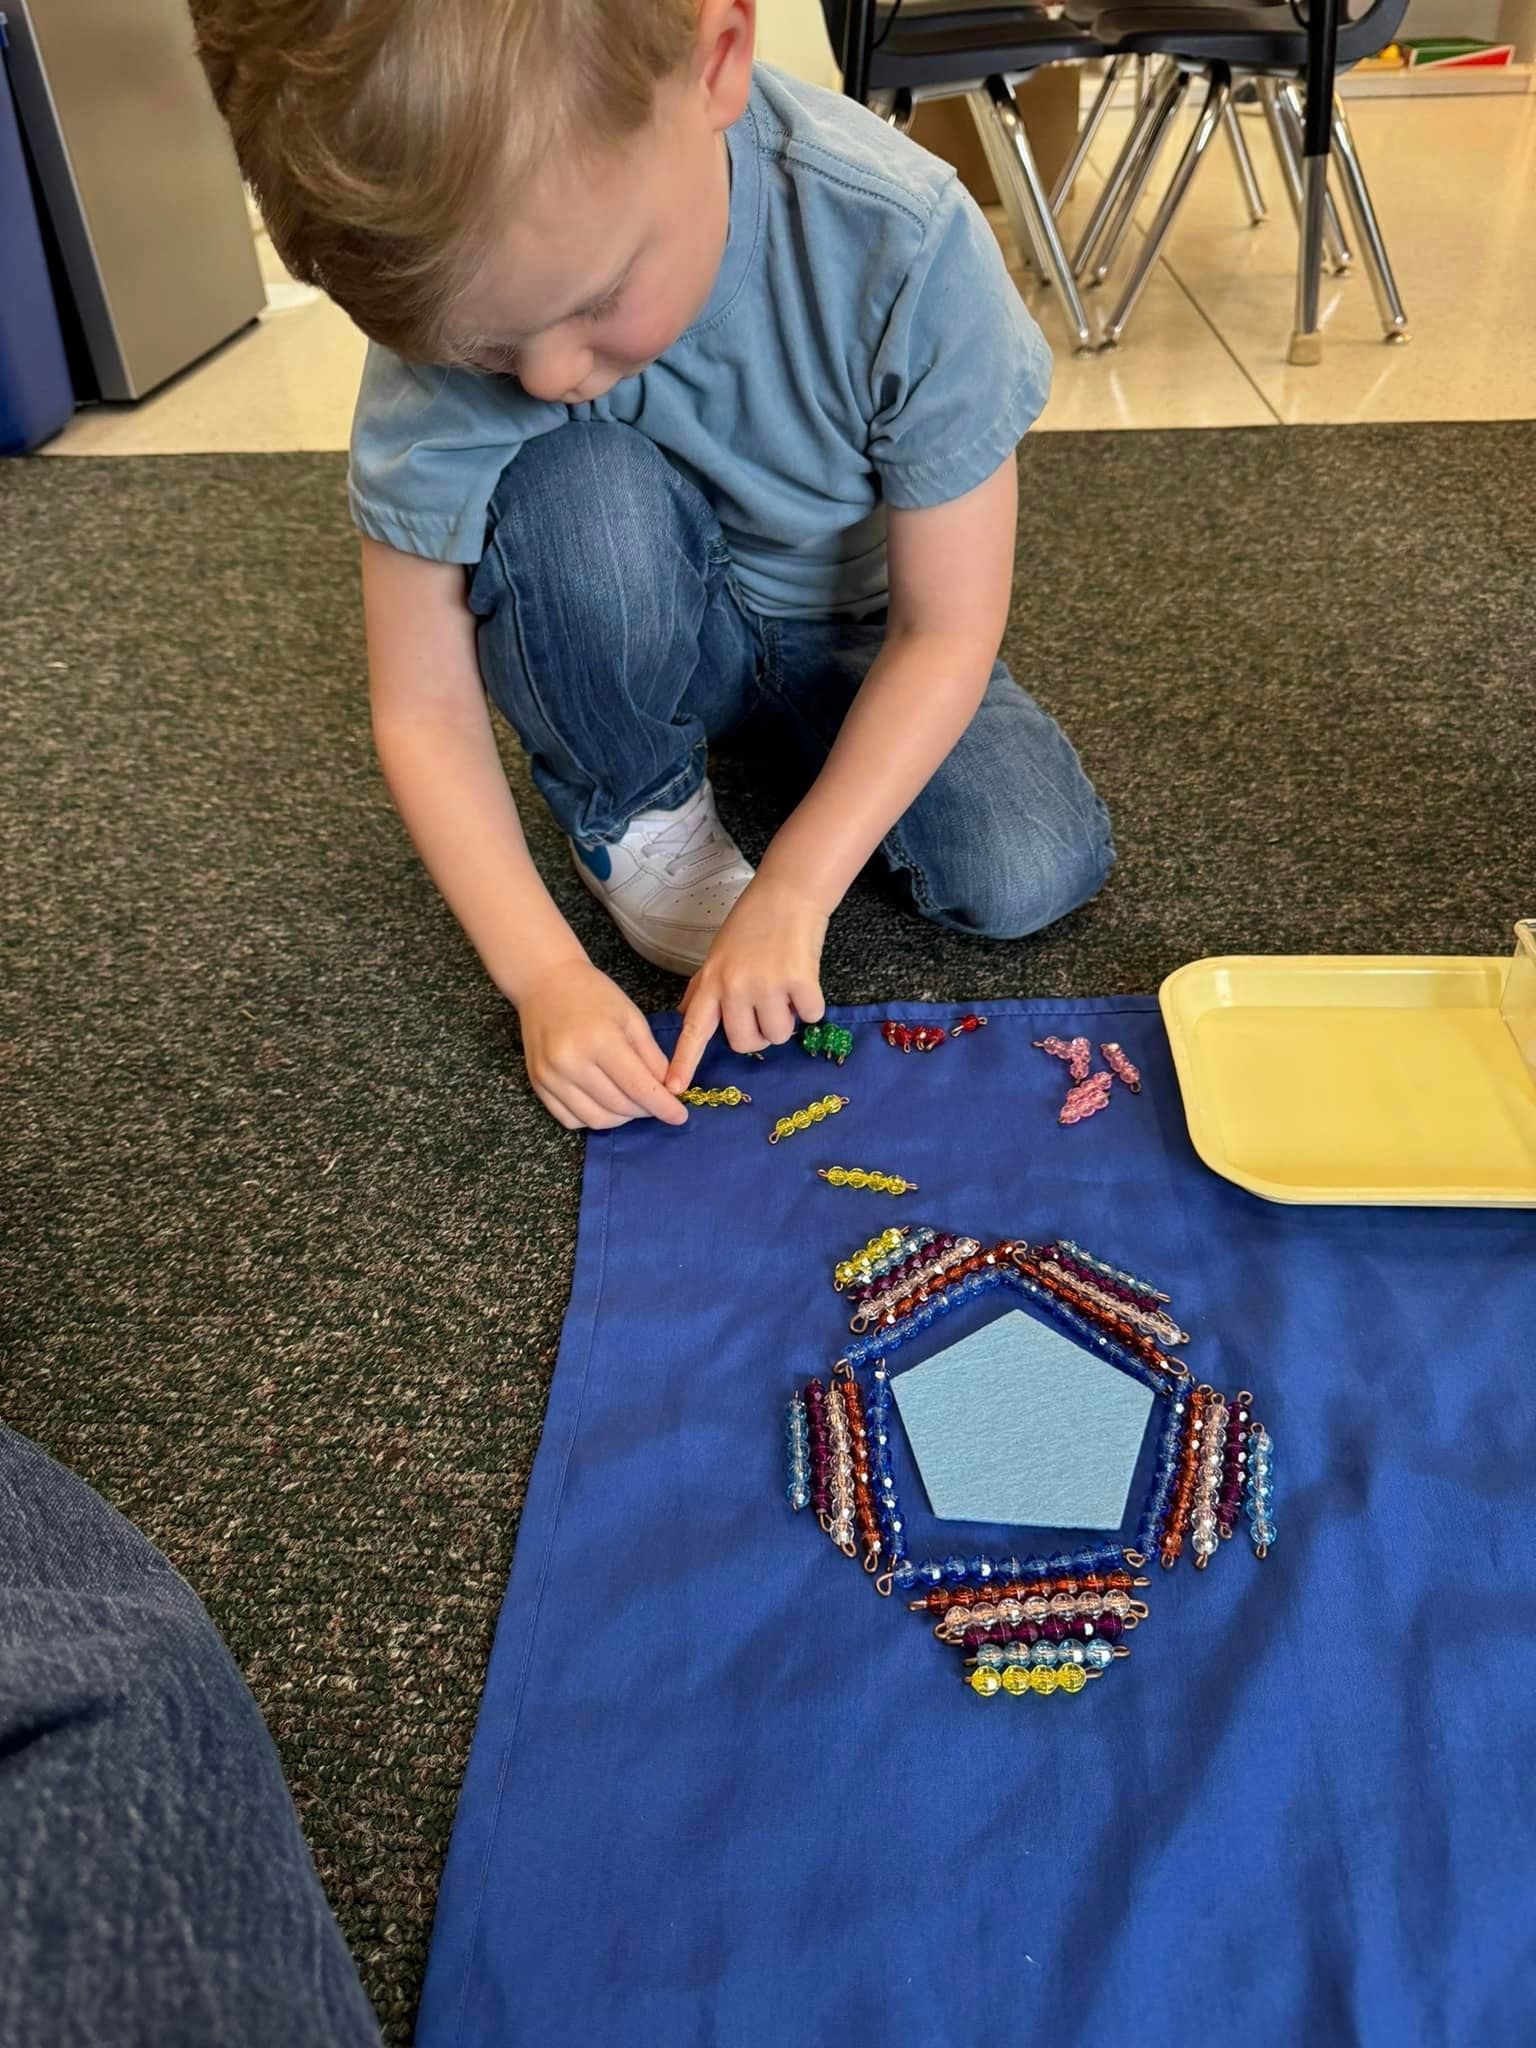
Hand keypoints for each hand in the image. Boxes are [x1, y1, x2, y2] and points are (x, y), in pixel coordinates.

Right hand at [518, 958, 689, 1131]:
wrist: (545, 982)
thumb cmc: (593, 994)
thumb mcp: (632, 1018)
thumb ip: (652, 1057)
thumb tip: (669, 1091)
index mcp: (600, 1040)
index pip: (638, 1087)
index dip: (663, 1106)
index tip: (680, 1116)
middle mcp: (570, 1063)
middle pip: (619, 1107)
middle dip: (645, 1110)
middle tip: (656, 1101)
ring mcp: (550, 1076)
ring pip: (596, 1120)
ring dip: (622, 1118)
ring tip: (632, 1102)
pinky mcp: (538, 1084)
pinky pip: (571, 1120)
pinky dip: (594, 1118)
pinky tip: (605, 1103)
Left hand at [665, 876, 827, 1091]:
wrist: (788, 893)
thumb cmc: (752, 923)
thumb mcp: (717, 956)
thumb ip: (703, 988)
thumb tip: (684, 1014)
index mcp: (712, 983)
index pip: (693, 1029)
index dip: (683, 1061)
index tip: (673, 1090)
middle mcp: (734, 987)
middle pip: (745, 1043)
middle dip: (760, 1033)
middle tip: (767, 1006)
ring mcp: (766, 985)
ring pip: (779, 1034)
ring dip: (788, 1019)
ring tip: (785, 989)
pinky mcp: (799, 980)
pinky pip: (810, 1016)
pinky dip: (812, 1004)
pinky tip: (804, 980)